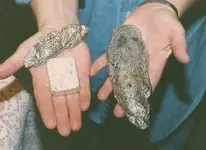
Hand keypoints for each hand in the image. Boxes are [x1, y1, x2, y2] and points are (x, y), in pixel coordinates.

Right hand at [0, 25, 90, 135]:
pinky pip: (84, 86)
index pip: (44, 99)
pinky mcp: (83, 73)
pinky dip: (84, 96)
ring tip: (76, 126)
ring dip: (75, 112)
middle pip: (60, 104)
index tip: (50, 125)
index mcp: (43, 81)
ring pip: (73, 99)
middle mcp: (58, 83)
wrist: (60, 31)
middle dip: (63, 117)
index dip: (47, 112)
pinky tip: (84, 107)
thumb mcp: (26, 51)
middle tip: (66, 131)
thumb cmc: (42, 42)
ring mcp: (71, 79)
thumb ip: (14, 63)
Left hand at [90, 3, 188, 117]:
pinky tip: (91, 73)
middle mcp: (138, 63)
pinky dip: (99, 65)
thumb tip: (186, 59)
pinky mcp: (117, 47)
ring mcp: (126, 56)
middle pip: (129, 83)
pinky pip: (107, 58)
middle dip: (122, 96)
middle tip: (115, 111)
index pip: (147, 84)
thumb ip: (179, 45)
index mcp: (153, 63)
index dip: (140, 97)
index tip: (133, 109)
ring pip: (116, 73)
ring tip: (101, 97)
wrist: (154, 11)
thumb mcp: (176, 33)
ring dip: (108, 85)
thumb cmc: (166, 23)